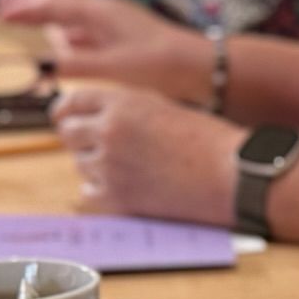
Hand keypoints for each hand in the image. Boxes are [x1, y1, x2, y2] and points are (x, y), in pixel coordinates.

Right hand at [0, 0, 211, 101]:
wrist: (201, 67)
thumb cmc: (162, 65)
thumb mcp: (115, 67)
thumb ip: (77, 65)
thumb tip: (40, 66)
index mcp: (101, 13)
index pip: (55, 5)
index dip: (26, 9)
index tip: (0, 11)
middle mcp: (106, 13)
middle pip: (61, 4)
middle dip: (32, 4)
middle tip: (2, 4)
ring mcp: (116, 24)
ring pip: (74, 15)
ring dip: (49, 15)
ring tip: (25, 14)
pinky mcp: (125, 38)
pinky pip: (89, 30)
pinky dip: (70, 31)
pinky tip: (66, 38)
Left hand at [52, 87, 242, 224]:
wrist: (232, 175)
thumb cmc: (210, 142)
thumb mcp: (165, 109)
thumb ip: (129, 110)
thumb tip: (97, 119)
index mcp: (124, 103)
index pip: (73, 102)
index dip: (66, 111)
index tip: (65, 118)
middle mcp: (110, 130)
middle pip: (68, 133)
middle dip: (80, 139)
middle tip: (100, 146)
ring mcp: (110, 165)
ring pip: (79, 163)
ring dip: (95, 164)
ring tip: (130, 168)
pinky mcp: (117, 196)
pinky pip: (89, 191)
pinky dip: (102, 189)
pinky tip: (128, 185)